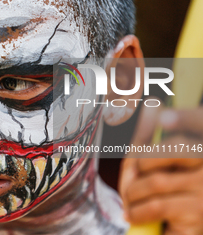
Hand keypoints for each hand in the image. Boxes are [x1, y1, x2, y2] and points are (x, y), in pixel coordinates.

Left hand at [119, 103, 202, 234]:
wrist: (168, 228)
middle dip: (141, 163)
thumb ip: (147, 136)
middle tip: (133, 177)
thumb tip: (152, 105)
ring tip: (131, 200)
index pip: (201, 123)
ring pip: (158, 180)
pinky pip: (158, 205)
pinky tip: (133, 215)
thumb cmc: (158, 190)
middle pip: (174, 149)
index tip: (163, 115)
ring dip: (133, 192)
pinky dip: (137, 211)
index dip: (186, 118)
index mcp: (200, 144)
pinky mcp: (202, 213)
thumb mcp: (148, 161)